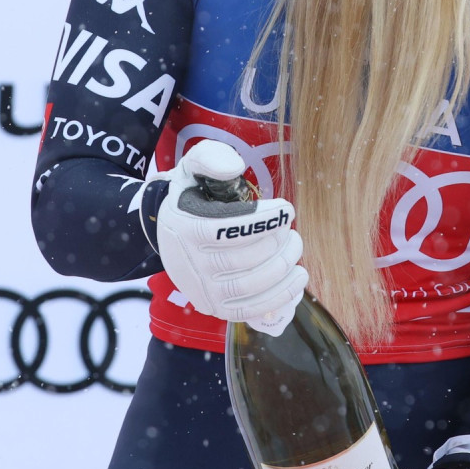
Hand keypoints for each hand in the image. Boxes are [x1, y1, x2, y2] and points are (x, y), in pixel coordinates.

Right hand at [155, 140, 307, 333]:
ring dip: (283, 267)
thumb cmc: (194, 196)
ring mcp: (203, 290)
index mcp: (186, 228)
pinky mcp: (216, 308)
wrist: (171, 234)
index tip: (287, 209)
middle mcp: (191, 264)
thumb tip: (235, 168)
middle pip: (244, 260)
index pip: (229, 229)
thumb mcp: (193, 168)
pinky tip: (298, 278)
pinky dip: (280, 296)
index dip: (265, 221)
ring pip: (251, 287)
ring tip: (295, 247)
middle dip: (278, 242)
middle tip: (292, 230)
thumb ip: (211, 158)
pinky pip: (251, 310)